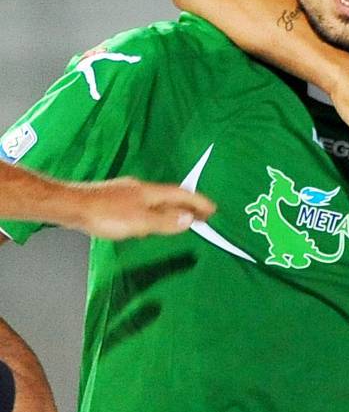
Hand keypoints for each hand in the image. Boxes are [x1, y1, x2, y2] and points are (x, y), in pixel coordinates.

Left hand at [65, 178, 215, 239]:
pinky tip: (149, 218)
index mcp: (150, 192)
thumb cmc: (106, 215)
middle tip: (203, 215)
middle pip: (171, 195)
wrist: (71, 206)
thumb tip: (190, 218)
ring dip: (173, 207)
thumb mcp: (140, 222)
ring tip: (182, 218)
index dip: (198, 202)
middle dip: (189, 205)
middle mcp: (141, 188)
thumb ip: (166, 221)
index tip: (213, 210)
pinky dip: (157, 210)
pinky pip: (145, 203)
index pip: (182, 195)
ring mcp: (127, 192)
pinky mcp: (115, 198)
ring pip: (157, 199)